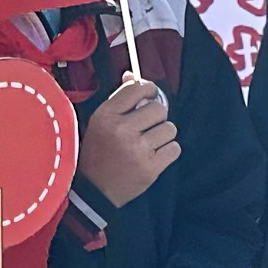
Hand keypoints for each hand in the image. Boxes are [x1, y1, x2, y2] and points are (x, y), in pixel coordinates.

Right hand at [77, 77, 180, 206]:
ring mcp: (137, 150)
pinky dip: (168, 151)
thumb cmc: (98, 154)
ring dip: (163, 135)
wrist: (94, 192)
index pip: (137, 89)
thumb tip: (132, 75)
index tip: (150, 95)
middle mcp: (121, 131)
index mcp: (106, 117)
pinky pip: (174, 148)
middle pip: (159, 109)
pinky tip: (154, 155)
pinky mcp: (150, 168)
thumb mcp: (99, 123)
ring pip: (169, 129)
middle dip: (157, 116)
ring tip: (149, 143)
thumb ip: (118, 99)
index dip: (149, 90)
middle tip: (147, 126)